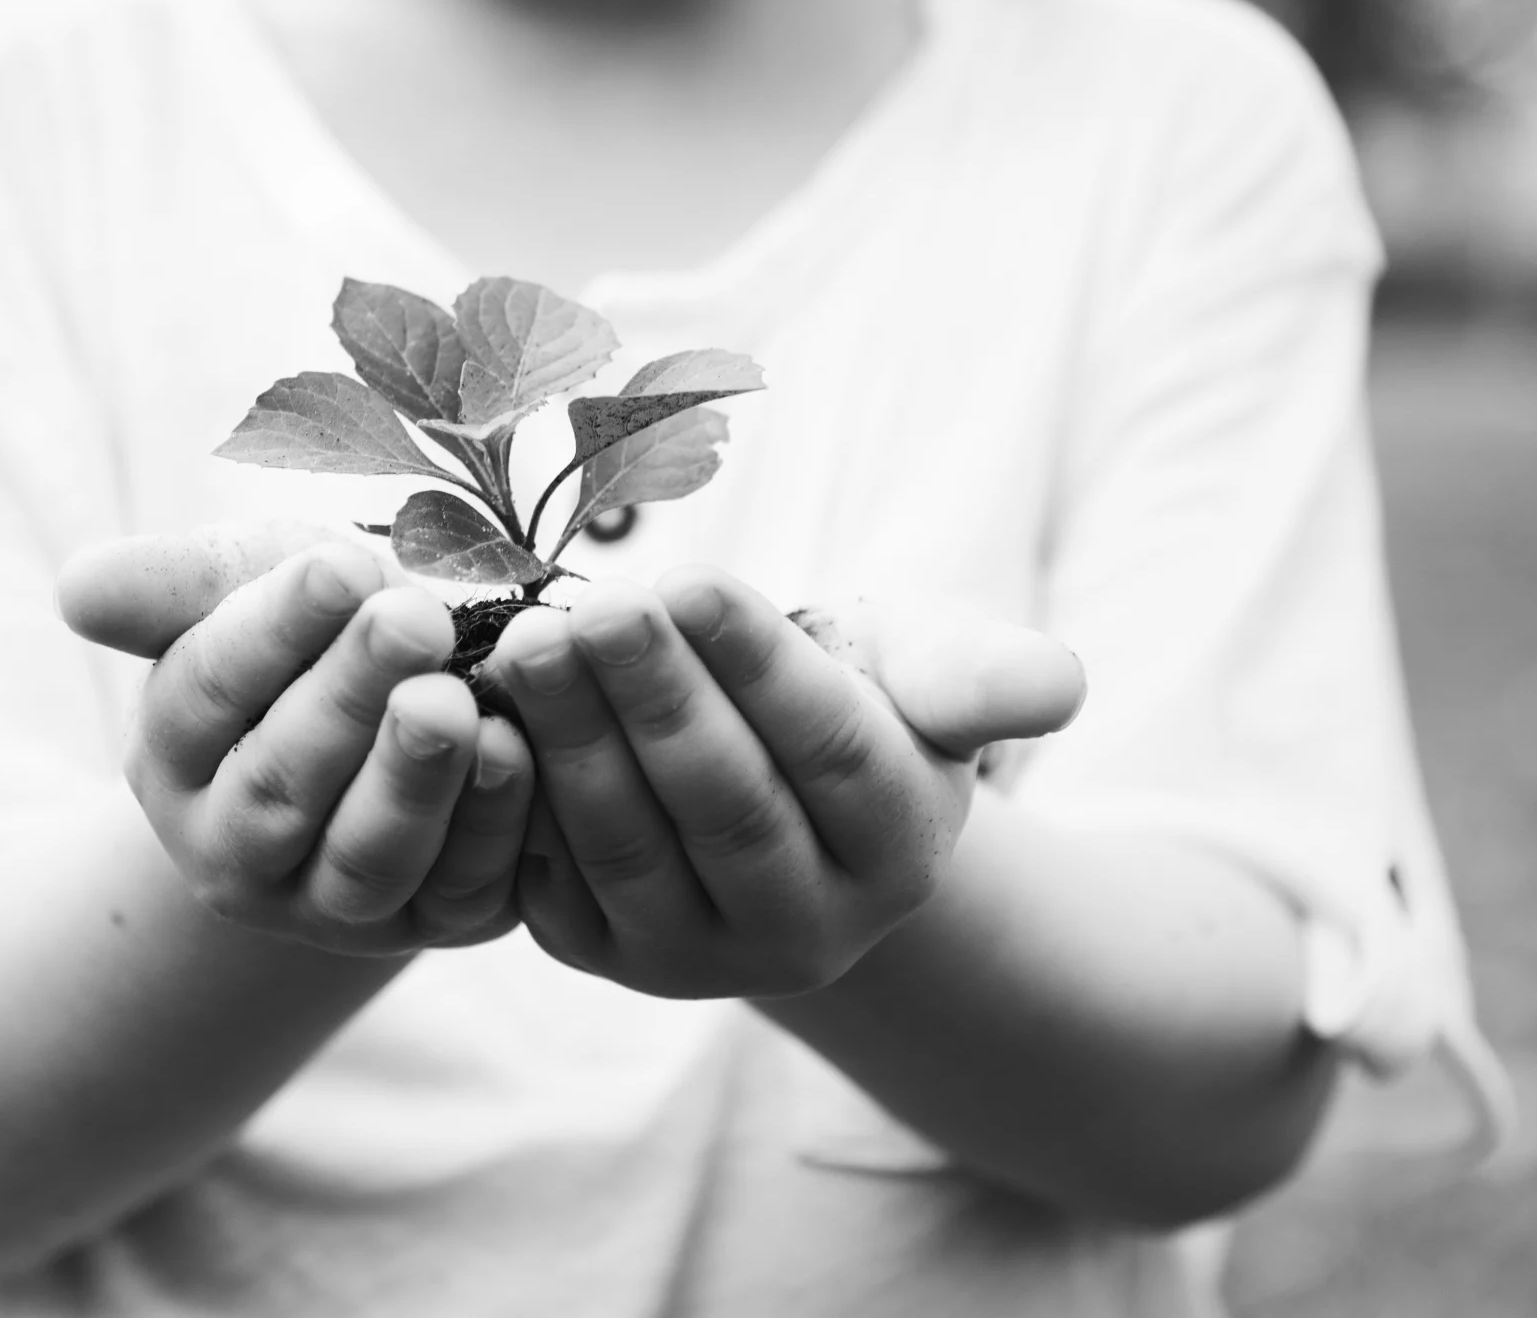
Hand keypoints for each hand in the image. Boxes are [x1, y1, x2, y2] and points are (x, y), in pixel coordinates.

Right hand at [58, 525, 536, 956]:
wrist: (411, 697)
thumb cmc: (319, 628)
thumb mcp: (245, 586)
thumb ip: (169, 586)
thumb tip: (76, 592)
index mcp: (175, 755)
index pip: (206, 692)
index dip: (272, 630)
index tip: (338, 567)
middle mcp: (238, 849)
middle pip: (282, 783)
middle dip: (349, 698)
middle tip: (413, 618)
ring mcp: (334, 901)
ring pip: (367, 857)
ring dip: (413, 779)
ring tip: (453, 701)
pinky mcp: (437, 918)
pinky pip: (462, 885)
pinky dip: (490, 823)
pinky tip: (516, 748)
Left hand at [490, 567, 1082, 999]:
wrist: (772, 787)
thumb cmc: (860, 698)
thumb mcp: (927, 671)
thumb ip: (983, 674)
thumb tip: (1058, 687)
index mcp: (901, 851)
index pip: (830, 753)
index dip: (759, 670)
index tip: (692, 581)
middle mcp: (808, 929)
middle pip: (724, 805)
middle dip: (653, 700)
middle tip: (591, 606)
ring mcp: (696, 955)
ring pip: (628, 844)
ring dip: (571, 739)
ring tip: (526, 640)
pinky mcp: (600, 951)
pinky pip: (550, 877)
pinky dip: (513, 795)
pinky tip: (478, 710)